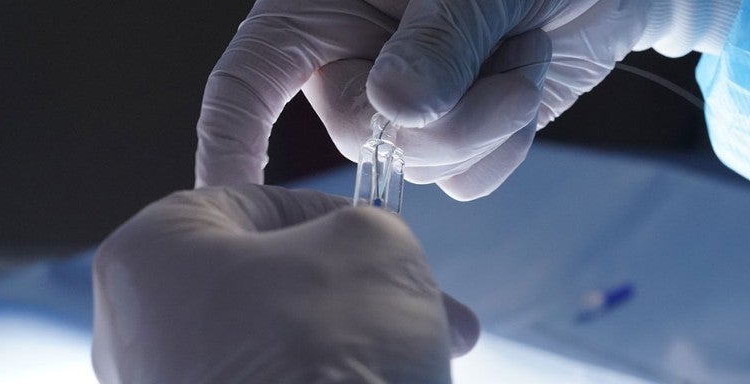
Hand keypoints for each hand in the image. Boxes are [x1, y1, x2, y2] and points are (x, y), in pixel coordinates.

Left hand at [92, 185, 478, 382]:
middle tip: (425, 302)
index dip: (330, 214)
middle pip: (264, 283)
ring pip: (274, 345)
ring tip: (427, 353)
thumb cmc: (324, 351)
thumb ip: (364, 225)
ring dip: (354, 343)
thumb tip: (367, 251)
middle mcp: (133, 328)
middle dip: (356, 291)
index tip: (379, 237)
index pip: (250, 203)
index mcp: (146, 253)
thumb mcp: (371, 242)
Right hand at [196, 0, 736, 199]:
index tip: (225, 202)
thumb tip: (397, 110)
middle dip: (444, 122)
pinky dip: (503, 149)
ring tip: (520, 57)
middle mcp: (348, 62)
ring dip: (486, 126)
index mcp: (316, 10)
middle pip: (358, 137)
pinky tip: (523, 89)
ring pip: (414, 165)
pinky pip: (460, 179)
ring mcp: (398, 104)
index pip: (246, 84)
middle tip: (507, 77)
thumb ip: (441, 39)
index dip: (229, 144)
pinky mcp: (449, 135)